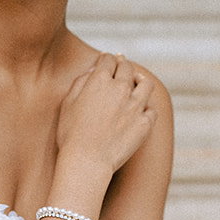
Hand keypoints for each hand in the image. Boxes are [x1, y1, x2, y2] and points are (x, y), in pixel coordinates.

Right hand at [56, 54, 157, 179]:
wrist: (87, 161)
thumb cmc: (71, 134)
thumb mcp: (67, 104)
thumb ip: (80, 83)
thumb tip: (92, 72)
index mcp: (99, 80)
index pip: (107, 60)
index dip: (106, 59)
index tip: (106, 61)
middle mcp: (121, 88)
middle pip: (127, 68)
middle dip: (123, 65)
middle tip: (121, 66)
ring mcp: (135, 106)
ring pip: (146, 84)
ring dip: (141, 80)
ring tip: (138, 81)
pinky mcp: (145, 123)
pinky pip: (151, 110)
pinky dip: (147, 108)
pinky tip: (143, 109)